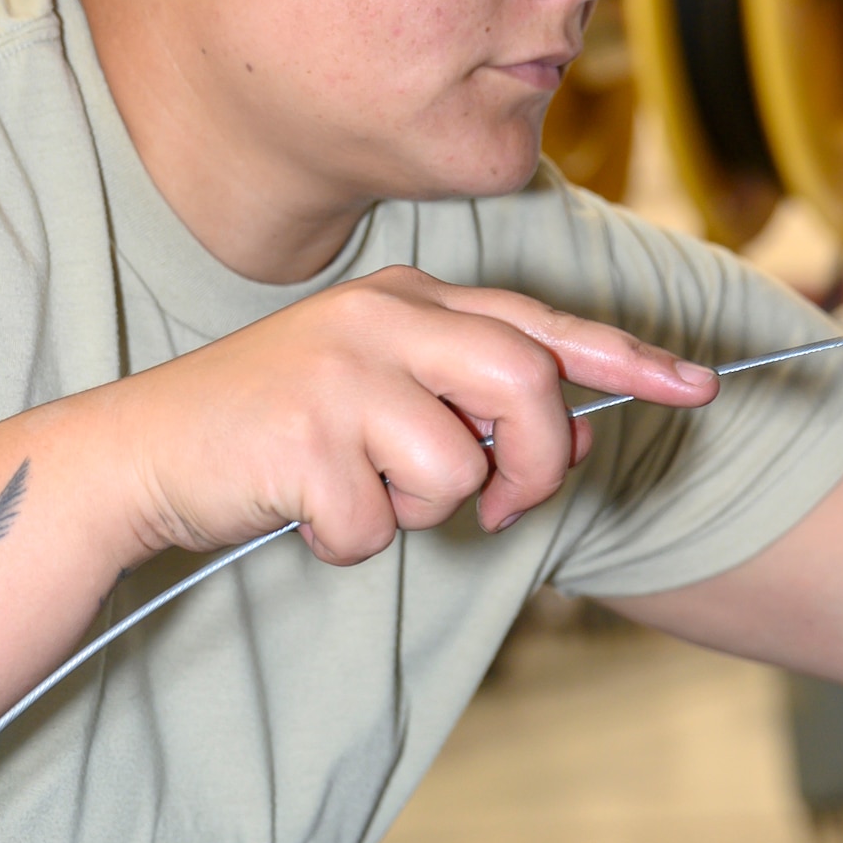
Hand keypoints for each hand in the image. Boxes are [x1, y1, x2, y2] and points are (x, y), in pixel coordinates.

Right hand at [96, 267, 718, 565]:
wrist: (142, 450)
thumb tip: (580, 433)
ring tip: (358, 488)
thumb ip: (474, 401)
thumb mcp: (381, 392)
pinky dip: (351, 543)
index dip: (627, 355)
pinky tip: (304, 509)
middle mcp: (380, 318)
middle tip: (505, 502)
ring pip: (458, 468)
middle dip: (538, 461)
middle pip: (526, 385)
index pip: (539, 322)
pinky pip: (379, 526)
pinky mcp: (301, 439)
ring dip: (422, 509)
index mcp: (405, 298)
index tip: (700, 384)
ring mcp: (339, 374)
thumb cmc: (276, 428)